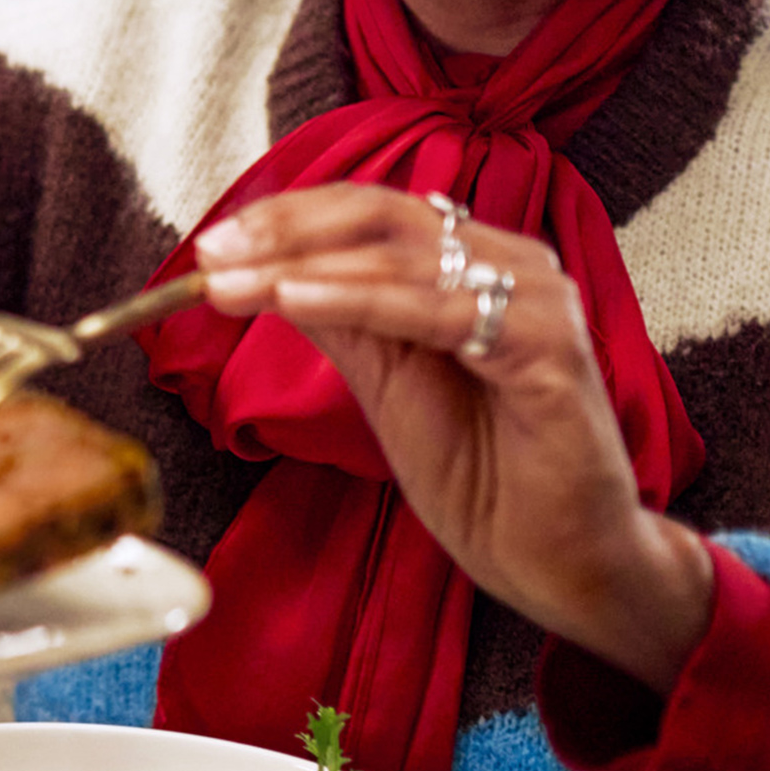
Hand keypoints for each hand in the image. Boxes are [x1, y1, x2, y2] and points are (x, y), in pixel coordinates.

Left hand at [193, 183, 710, 687]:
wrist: (558, 557)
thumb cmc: (484, 475)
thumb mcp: (388, 384)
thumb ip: (343, 322)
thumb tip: (268, 272)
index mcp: (476, 264)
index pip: (372, 213)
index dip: (289, 220)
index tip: (213, 246)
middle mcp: (514, 265)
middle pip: (382, 217)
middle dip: (285, 231)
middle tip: (212, 253)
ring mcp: (537, 301)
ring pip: (401, 257)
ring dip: (303, 265)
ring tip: (230, 282)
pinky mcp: (549, 349)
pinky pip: (436, 312)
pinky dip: (358, 300)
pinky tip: (293, 300)